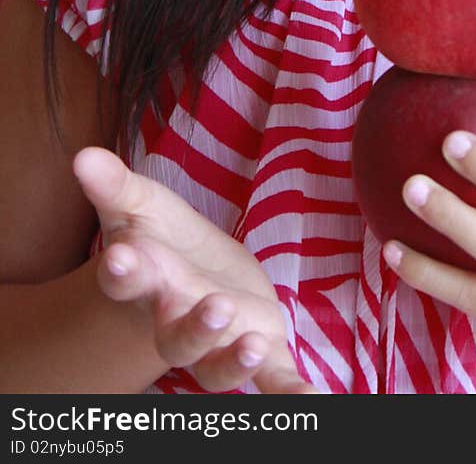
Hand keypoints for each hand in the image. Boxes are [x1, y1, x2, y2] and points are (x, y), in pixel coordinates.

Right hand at [73, 147, 316, 393]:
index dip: (122, 272)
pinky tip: (314, 400)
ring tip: (253, 343)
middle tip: (212, 304)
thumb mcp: (140, 204)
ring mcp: (215, 341)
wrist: (186, 278)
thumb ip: (114, 184)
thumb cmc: (159, 241)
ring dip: (233, 358)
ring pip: (215, 364)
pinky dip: (290, 391)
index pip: (126, 280)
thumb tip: (82, 154)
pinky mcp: (256, 345)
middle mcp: (174, 321)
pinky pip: (272, 378)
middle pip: (175, 333)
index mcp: (145, 282)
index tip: (119, 257)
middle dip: (192, 324)